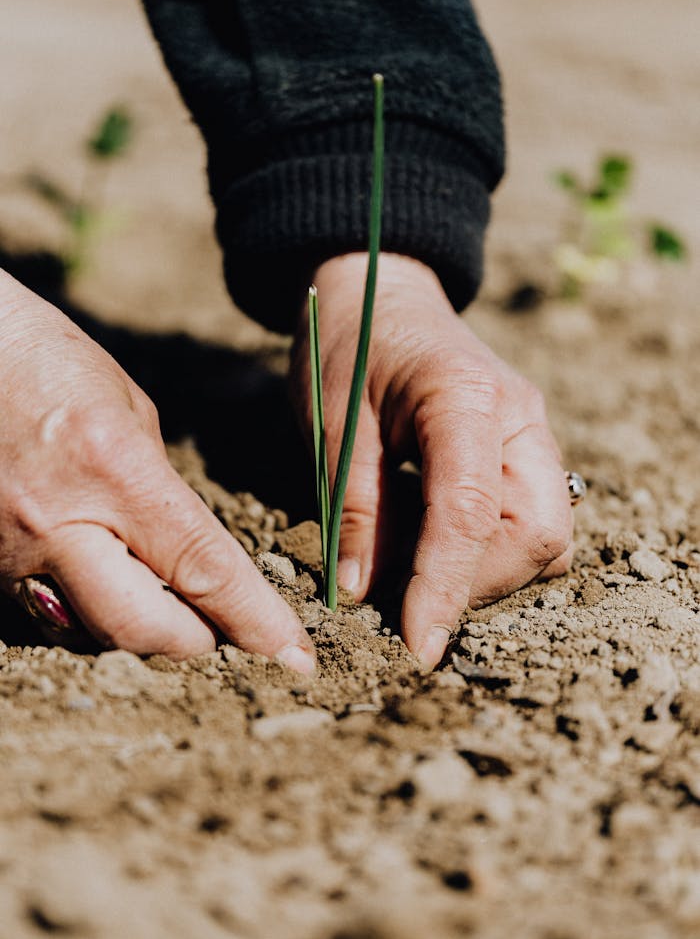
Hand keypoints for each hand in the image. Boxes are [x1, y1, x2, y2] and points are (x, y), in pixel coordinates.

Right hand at [0, 270, 314, 670]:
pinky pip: (48, 615)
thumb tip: (189, 554)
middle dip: (196, 643)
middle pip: (142, 629)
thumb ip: (161, 490)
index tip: (294, 654)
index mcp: (113, 469)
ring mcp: (10, 552)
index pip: (202, 567)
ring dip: (141, 633)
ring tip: (169, 608)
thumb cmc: (46, 361)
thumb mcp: (128, 410)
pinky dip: (89, 614)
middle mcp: (58, 522)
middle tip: (223, 634)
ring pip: (92, 634)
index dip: (255, 620)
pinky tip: (107, 586)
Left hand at [291, 253, 572, 668]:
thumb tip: (363, 594)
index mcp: (466, 396)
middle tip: (408, 601)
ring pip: (546, 538)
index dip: (445, 588)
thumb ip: (354, 507)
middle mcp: (520, 417)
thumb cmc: (347, 344)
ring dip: (487, 575)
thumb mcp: (333, 421)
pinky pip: (532, 524)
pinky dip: (490, 555)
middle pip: (538, 534)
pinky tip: (437, 549)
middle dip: (477, 584)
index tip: (418, 646)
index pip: (471, 513)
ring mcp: (532, 434)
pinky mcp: (526, 452)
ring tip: (417, 574)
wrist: (378, 292)